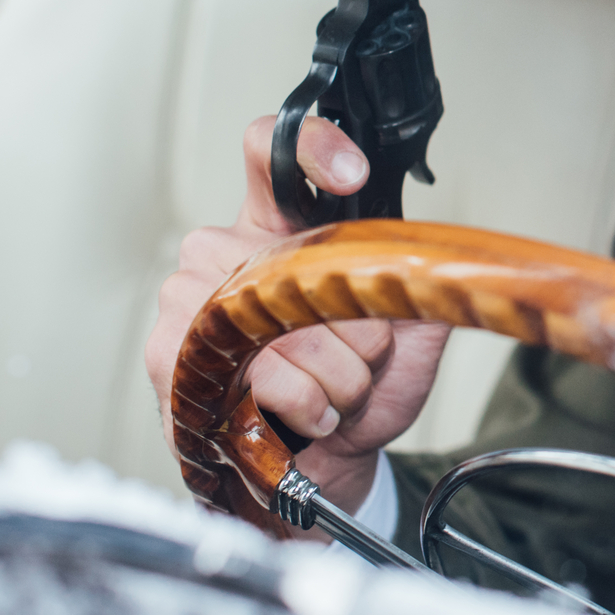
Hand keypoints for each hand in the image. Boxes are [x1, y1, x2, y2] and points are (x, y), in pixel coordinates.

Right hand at [146, 115, 451, 521]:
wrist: (325, 467)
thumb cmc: (357, 391)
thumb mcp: (410, 327)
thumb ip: (419, 275)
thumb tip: (442, 248)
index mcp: (276, 225)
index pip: (271, 150)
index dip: (309, 147)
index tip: (353, 175)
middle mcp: (225, 250)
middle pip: (301, 261)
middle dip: (355, 326)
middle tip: (357, 357)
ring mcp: (189, 298)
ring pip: (284, 321)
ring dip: (336, 373)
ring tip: (331, 392)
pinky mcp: (171, 354)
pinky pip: (263, 371)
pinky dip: (305, 402)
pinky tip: (305, 414)